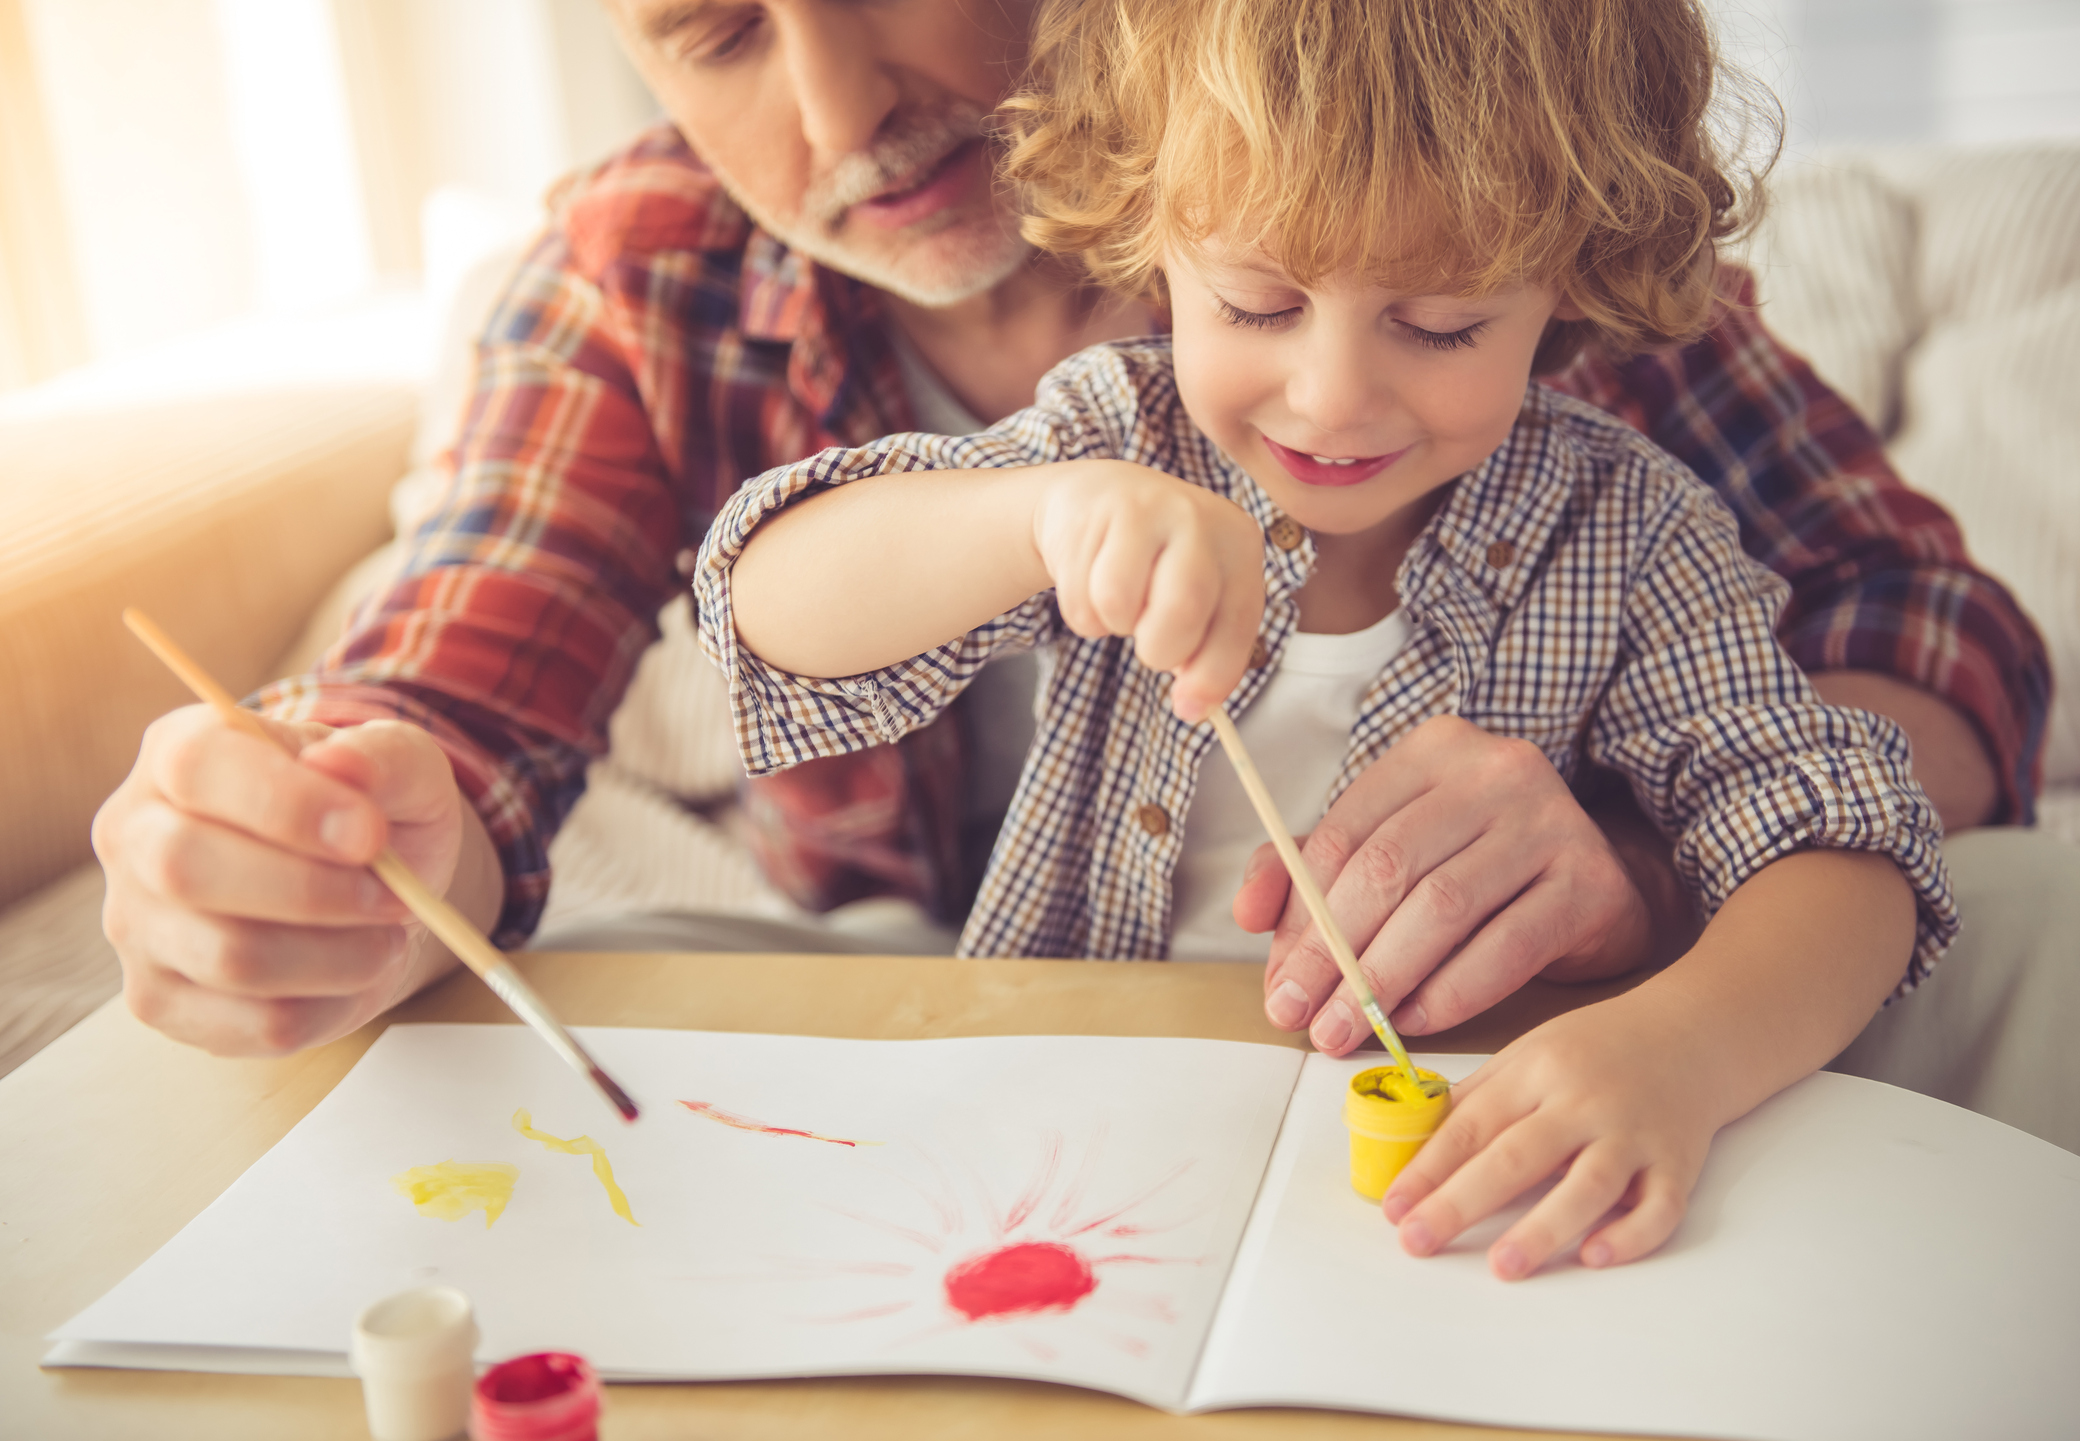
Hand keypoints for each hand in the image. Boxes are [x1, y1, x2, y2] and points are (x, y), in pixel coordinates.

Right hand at [92, 706, 479, 1056]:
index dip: (286, 803)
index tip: (371, 834)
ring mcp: (136, 925)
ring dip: (337, 954)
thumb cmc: (373, 816)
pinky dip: (331, 1003)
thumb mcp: (404, 766)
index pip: (196, 766)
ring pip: (228, 957)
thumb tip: (339, 762)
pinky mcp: (162, 1001)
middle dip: (312, 891)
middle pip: (184, 868)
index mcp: (179, 751)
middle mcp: (135, 835)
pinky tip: (354, 971)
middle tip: (391, 895)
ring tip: (385, 933)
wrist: (375, 894)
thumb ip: (383, 755)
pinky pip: (254, 1022)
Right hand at [1032, 460, 1265, 719]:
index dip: (1213, 675)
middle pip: (1182, 609)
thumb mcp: (1201, 596)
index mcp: (1239, 542)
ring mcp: (1143, 509)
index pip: (1237, 622)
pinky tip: (1091, 580)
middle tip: (1149, 644)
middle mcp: (1197, 517)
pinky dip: (1082, 611)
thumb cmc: (1160, 563)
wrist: (1099, 499)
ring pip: (1118, 604)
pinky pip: (1079, 596)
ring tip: (1120, 601)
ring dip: (1113, 624)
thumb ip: (1207, 651)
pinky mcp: (1092, 515)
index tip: (1189, 709)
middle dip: (1160, 648)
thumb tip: (1195, 709)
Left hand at [1246, 715, 1652, 1050]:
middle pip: (1387, 868)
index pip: (1343, 836)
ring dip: (1383, 981)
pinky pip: (1506, 946)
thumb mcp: (1392, 855)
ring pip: (1441, 907)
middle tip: (1303, 1019)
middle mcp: (1495, 770)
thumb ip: (1310, 874)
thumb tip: (1247, 913)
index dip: (1298, 919)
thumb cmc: (1480, 872)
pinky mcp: (1590, 879)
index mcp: (1433, 750)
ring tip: (1348, 1030)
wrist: (1600, 889)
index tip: (1277, 987)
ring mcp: (1549, 820)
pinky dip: (1452, 992)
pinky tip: (1416, 1021)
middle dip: (1333, 956)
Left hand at [1381, 992, 1720, 1278]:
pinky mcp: (1678, 1164)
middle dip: (1461, 1201)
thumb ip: (1478, 1097)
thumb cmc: (1597, 1049)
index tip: (1394, 1206)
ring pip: (1588, 1184)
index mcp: (1538, 1070)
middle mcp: (1585, 1101)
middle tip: (1418, 1241)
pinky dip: (1631, 1235)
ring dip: (1543, 1227)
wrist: (1692, 1033)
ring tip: (1502, 1266)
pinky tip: (1595, 1256)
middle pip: (1517, 1155)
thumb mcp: (1529, 1053)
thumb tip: (1414, 1142)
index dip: (1429, 1167)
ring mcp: (1634, 1133)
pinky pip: (1660, 1207)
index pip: (1473, 1124)